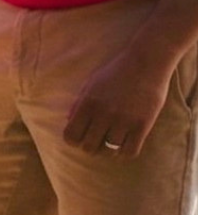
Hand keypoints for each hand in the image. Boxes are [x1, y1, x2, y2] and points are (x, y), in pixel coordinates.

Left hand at [62, 43, 176, 157]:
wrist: (146, 62)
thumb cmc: (116, 72)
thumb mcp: (91, 83)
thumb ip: (79, 103)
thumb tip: (68, 122)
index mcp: (87, 103)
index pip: (71, 136)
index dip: (73, 140)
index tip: (80, 137)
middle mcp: (103, 114)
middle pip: (89, 147)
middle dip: (90, 146)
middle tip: (97, 140)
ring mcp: (124, 120)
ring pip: (109, 151)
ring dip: (108, 149)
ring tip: (112, 141)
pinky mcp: (142, 125)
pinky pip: (130, 151)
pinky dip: (125, 151)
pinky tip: (125, 143)